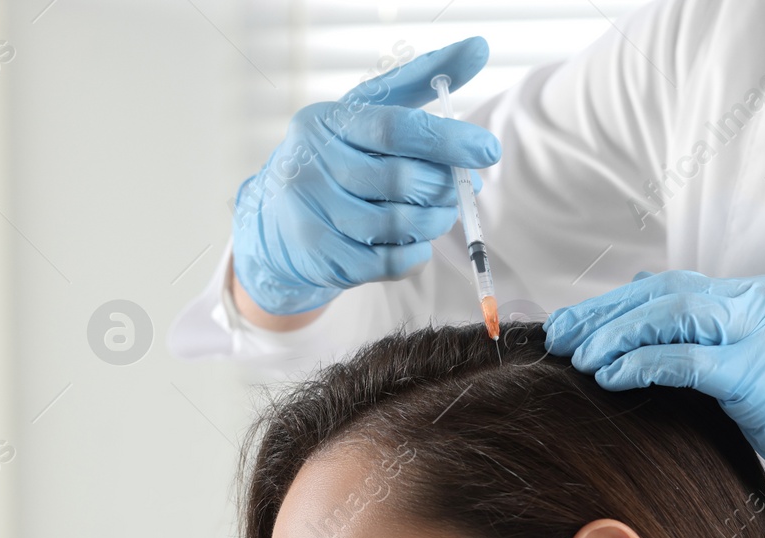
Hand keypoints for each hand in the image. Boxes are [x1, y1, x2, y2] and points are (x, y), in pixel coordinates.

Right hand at [231, 37, 501, 316]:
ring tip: (441, 214)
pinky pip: (389, 262)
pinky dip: (415, 253)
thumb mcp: (368, 111)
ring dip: (434, 222)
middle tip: (463, 189)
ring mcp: (313, 215)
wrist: (277, 222)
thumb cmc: (339, 156)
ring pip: (398, 225)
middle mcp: (311, 166)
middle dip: (445, 188)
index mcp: (325, 122)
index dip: (447, 141)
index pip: (394, 128)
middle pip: (401, 181)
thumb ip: (421, 79)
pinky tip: (416, 241)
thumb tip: (478, 48)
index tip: (487, 150)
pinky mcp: (322, 258)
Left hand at [543, 270, 764, 537]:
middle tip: (558, 336)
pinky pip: (687, 359)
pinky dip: (643, 364)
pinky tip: (609, 377)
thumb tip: (640, 318)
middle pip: (665, 294)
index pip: (672, 287)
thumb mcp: (748, 371)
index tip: (571, 325)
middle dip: (604, 314)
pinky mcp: (759, 372)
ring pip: (673, 316)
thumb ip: (703, 342)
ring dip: (617, 335)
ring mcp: (764, 334)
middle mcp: (762, 305)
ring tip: (577, 357)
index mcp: (758, 299)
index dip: (615, 303)